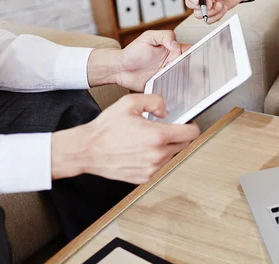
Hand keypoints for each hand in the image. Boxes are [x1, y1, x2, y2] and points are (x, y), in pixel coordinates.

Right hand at [51, 94, 199, 183]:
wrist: (87, 151)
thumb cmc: (105, 129)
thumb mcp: (129, 103)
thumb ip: (154, 101)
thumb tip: (165, 111)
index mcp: (157, 136)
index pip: (191, 133)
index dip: (192, 126)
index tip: (188, 124)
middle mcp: (157, 155)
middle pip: (184, 145)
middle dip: (179, 136)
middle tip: (166, 129)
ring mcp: (152, 168)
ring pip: (171, 156)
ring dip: (166, 147)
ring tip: (148, 140)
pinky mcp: (144, 177)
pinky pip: (159, 166)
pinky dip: (155, 158)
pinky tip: (141, 151)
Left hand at [88, 30, 190, 91]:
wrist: (120, 70)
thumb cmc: (132, 52)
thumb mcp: (148, 37)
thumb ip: (164, 36)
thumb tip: (176, 44)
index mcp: (173, 49)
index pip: (190, 50)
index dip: (197, 52)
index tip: (200, 55)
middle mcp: (173, 62)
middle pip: (191, 65)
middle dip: (197, 68)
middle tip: (200, 71)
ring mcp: (169, 74)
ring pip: (186, 77)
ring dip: (191, 79)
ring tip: (195, 81)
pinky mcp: (164, 85)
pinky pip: (175, 87)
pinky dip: (180, 89)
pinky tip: (183, 89)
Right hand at [181, 0, 253, 23]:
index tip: (197, 1)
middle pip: (190, 4)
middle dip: (201, 6)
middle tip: (212, 3)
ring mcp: (207, 2)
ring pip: (198, 14)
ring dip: (210, 12)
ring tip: (220, 5)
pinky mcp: (214, 10)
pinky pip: (209, 19)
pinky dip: (216, 16)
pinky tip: (223, 8)